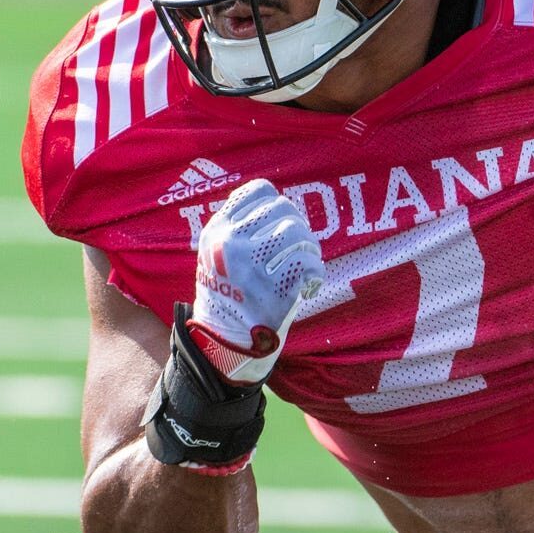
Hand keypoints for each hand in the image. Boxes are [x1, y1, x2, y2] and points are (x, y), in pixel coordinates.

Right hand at [188, 179, 324, 383]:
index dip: (277, 203)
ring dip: (309, 247)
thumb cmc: (230, 293)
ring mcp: (251, 268)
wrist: (225, 341)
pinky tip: (310, 284)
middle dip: (297, 226)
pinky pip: (308, 263)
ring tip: (305, 264)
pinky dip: (316, 272)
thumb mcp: (217, 254)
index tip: (280, 223)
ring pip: (296, 231)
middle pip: (283, 208)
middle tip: (297, 248)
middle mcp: (230, 245)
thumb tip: (278, 203)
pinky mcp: (272, 290)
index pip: (259, 191)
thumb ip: (239, 227)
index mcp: (217, 231)